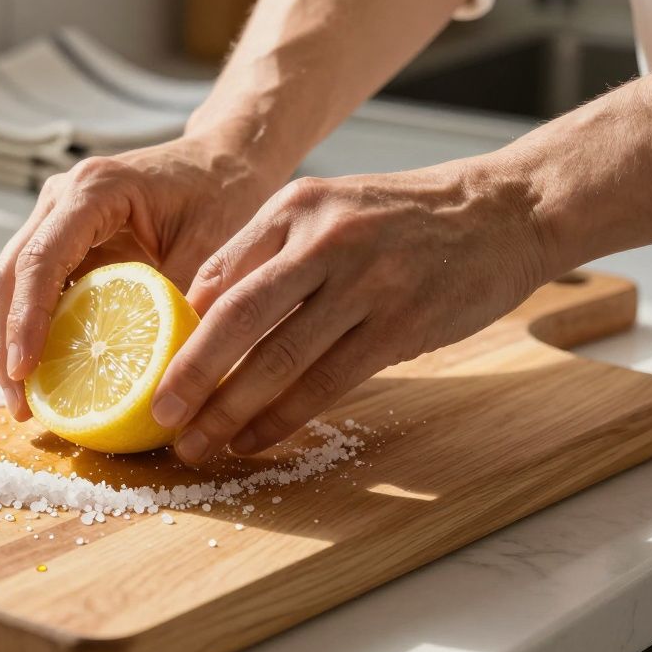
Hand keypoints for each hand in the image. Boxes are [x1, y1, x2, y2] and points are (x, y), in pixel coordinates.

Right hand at [0, 135, 279, 419]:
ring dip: (10, 344)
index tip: (25, 372)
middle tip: (20, 406)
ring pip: (9, 286)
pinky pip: (33, 291)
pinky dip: (31, 334)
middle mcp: (62, 199)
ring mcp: (56, 220)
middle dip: (5, 344)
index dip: (26, 319)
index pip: (41, 258)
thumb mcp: (210, 250)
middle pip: (9, 275)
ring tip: (25, 404)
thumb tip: (150, 379)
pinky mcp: (63, 243)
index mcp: (94, 191)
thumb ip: (175, 305)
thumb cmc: (224, 194)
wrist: (225, 161)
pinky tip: (43, 378)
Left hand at [151, 160, 552, 463]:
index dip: (178, 331)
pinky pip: (328, 382)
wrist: (503, 211)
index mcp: (295, 208)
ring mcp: (366, 283)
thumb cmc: (403, 218)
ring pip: (281, 359)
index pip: (219, 275)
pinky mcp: (402, 324)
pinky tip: (255, 440)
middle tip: (158, 415)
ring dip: (231, 410)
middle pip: (238, 319)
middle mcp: (325, 241)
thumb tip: (202, 310)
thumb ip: (268, 253)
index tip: (149, 370)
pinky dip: (285, 417)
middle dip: (190, 375)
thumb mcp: (329, 209)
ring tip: (198, 443)